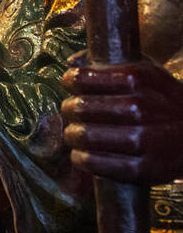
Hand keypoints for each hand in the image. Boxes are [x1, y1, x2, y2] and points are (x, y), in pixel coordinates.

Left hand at [61, 53, 182, 183]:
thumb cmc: (163, 101)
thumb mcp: (145, 73)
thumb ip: (108, 63)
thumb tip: (72, 63)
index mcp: (137, 80)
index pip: (81, 79)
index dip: (71, 82)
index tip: (72, 86)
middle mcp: (139, 109)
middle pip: (77, 108)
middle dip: (69, 110)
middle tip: (73, 113)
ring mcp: (142, 140)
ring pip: (82, 136)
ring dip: (72, 135)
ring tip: (76, 134)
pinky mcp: (140, 169)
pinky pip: (92, 162)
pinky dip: (80, 158)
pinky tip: (84, 153)